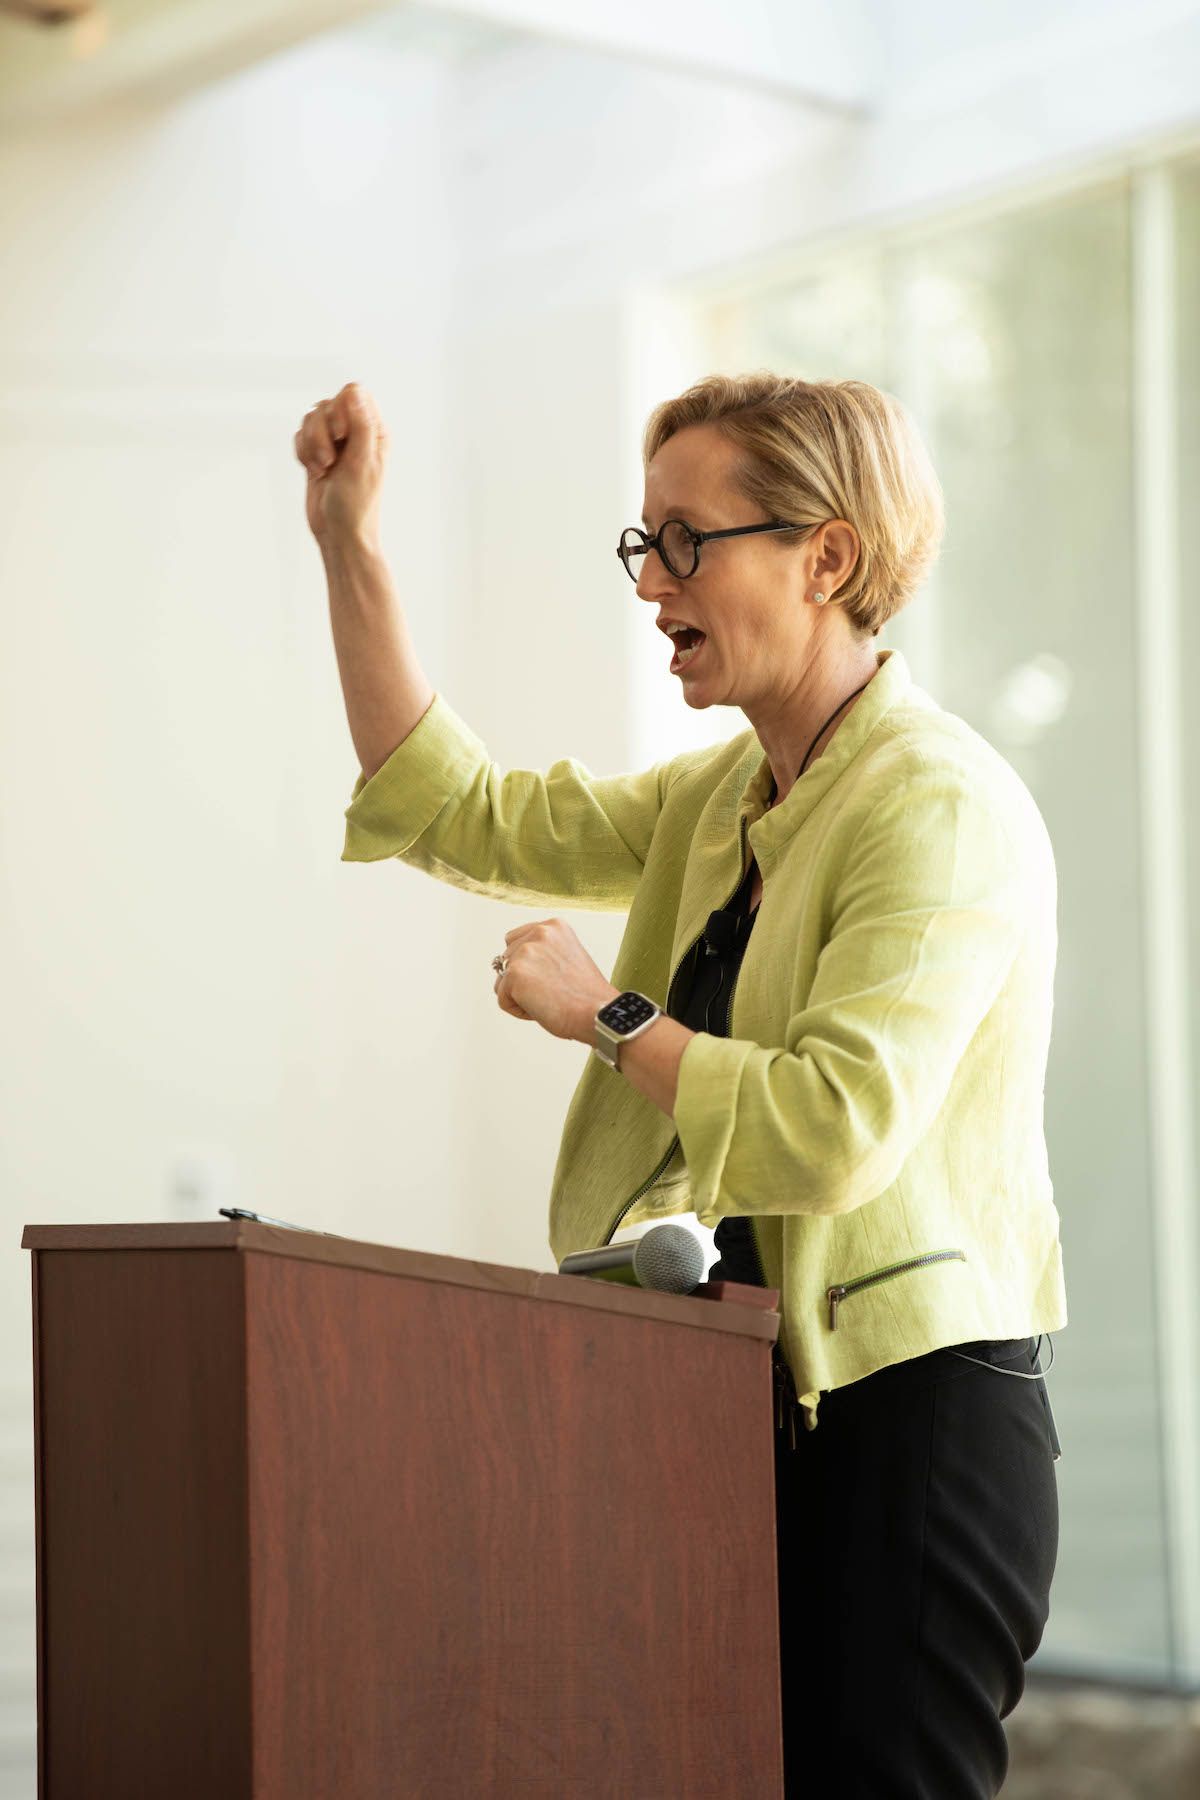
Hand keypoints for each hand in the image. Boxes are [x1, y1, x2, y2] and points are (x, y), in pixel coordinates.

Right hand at [293, 381, 388, 548]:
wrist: (338, 533)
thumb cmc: (357, 504)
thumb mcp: (362, 462)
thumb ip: (361, 425)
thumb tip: (353, 392)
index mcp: (373, 431)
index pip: (353, 393)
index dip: (340, 408)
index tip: (342, 435)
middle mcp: (354, 432)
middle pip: (327, 404)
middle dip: (321, 431)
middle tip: (331, 460)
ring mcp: (334, 443)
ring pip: (310, 418)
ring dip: (311, 444)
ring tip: (322, 468)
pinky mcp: (316, 453)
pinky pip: (299, 435)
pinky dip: (302, 452)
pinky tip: (314, 471)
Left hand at [493, 918, 618, 1043]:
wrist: (598, 1012)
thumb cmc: (586, 996)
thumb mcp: (567, 959)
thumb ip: (542, 954)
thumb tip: (509, 967)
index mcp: (554, 926)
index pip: (515, 940)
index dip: (528, 966)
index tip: (552, 979)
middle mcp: (539, 932)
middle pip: (505, 960)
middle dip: (523, 981)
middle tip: (554, 992)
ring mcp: (526, 951)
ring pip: (503, 981)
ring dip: (520, 996)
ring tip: (549, 1000)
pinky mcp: (515, 973)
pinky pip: (503, 1000)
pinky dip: (519, 1011)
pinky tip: (543, 1009)